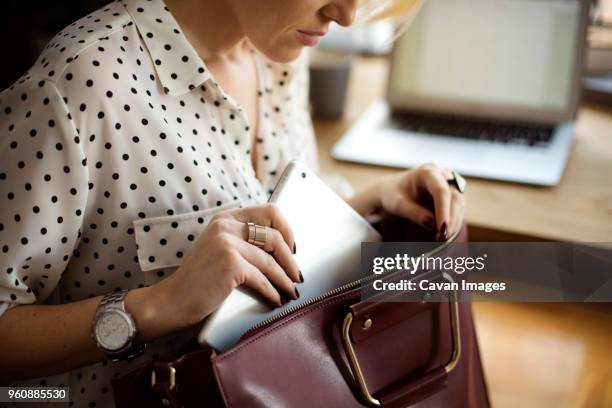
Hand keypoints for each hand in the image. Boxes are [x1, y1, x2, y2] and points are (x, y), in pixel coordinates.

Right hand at [149, 203, 301, 328]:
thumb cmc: (198, 280)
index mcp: (225, 219)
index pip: (269, 212)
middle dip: (291, 260)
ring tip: (292, 292)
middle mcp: (226, 227)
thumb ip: (240, 240)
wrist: (171, 301)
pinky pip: (263, 279)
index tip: (293, 247)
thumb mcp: (217, 248)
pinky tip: (276, 300)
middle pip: (275, 237)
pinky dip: (273, 292)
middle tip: (296, 275)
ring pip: (272, 261)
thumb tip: (281, 248)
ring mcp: (227, 244)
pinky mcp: (231, 264)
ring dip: (286, 280)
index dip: (287, 230)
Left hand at [377, 163, 464, 240]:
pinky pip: (458, 208)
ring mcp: (450, 183)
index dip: (443, 210)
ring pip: (459, 203)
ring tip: (442, 239)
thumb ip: (413, 212)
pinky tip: (446, 235)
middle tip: (442, 239)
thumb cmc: (393, 194)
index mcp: (427, 171)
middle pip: (454, 197)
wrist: (393, 190)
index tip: (442, 229)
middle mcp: (442, 174)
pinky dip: (453, 223)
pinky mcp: (453, 193)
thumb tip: (431, 224)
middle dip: (450, 220)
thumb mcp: (397, 204)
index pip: (440, 190)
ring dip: (454, 223)